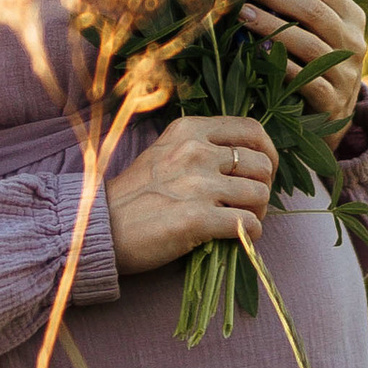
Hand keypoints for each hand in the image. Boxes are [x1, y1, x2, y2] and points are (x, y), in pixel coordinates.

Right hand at [107, 113, 277, 275]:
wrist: (100, 227)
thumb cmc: (133, 195)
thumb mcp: (164, 153)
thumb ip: (200, 147)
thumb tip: (244, 159)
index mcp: (189, 130)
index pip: (251, 130)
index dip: (267, 151)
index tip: (263, 170)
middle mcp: (195, 151)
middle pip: (261, 165)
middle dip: (262, 188)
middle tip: (248, 204)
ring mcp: (197, 185)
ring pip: (260, 195)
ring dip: (257, 213)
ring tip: (240, 222)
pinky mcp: (196, 219)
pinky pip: (248, 224)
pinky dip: (249, 234)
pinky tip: (236, 238)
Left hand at [240, 0, 366, 130]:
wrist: (333, 118)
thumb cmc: (319, 60)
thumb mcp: (325, 23)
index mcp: (353, 16)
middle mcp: (355, 43)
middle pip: (313, 10)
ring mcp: (346, 75)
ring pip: (308, 44)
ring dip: (271, 27)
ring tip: (241, 15)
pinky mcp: (332, 103)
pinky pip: (306, 81)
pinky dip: (280, 66)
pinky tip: (254, 54)